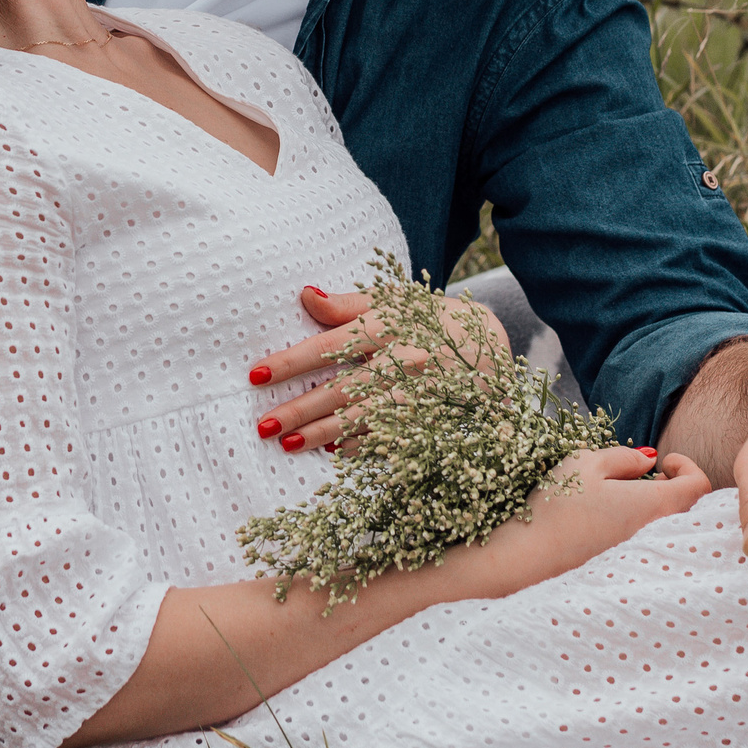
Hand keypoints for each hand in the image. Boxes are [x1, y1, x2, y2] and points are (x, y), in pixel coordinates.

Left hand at [247, 284, 512, 450]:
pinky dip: (362, 445)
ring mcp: (420, 394)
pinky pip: (391, 436)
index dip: (292, 362)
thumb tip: (303, 295)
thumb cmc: (428, 316)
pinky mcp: (432, 418)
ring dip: (323, 433)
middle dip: (301, 410)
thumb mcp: (393, 299)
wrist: (491, 344)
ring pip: (364, 419)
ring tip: (286, 445)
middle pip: (343, 389)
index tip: (255, 376)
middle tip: (262, 425)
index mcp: (389, 325)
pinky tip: (334, 452)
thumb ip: (347, 303)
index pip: (331, 345)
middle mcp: (404, 360)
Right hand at [524, 446, 712, 575]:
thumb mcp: (586, 463)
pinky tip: (610, 522)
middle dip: (674, 487)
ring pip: (669, 528)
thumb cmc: (557, 505)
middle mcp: (658, 535)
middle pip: (689, 510)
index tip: (662, 461)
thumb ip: (624, 457)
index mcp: (655, 505)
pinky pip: (651, 546)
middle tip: (646, 477)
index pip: (699, 485)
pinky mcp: (628, 571)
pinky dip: (642, 529)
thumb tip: (648, 461)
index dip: (687, 466)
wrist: (529, 559)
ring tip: (624, 498)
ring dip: (656, 508)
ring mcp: (644, 557)